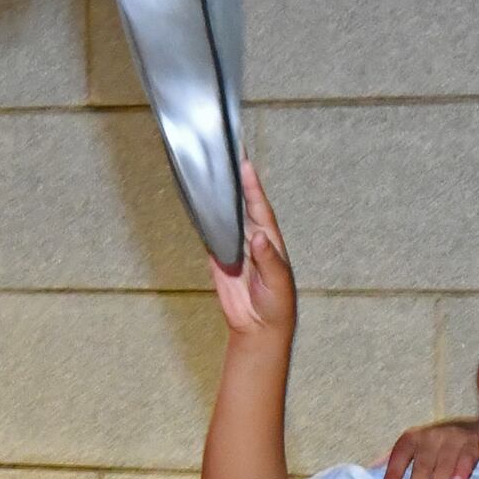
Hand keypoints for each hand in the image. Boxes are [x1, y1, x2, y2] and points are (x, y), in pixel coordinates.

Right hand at [205, 151, 296, 340]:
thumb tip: (257, 238)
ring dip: (221, 194)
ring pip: (227, 214)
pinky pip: (211, 233)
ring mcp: (235, 246)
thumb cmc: (277, 304)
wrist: (259, 326)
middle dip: (237, 179)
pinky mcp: (220, 257)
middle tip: (229, 152)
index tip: (245, 164)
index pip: (260, 207)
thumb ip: (268, 260)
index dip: (253, 186)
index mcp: (270, 240)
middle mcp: (253, 237)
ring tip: (213, 169)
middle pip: (243, 202)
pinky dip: (206, 217)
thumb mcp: (278, 283)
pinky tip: (201, 202)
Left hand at [380, 420, 478, 478]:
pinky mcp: (472, 444)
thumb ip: (395, 462)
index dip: (393, 472)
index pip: (399, 455)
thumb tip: (368, 475)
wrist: (470, 429)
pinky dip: (461, 471)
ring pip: (443, 466)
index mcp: (412, 439)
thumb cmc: (434, 446)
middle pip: (422, 467)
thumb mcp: (413, 449)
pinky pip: (467, 458)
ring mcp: (453, 439)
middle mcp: (431, 437)